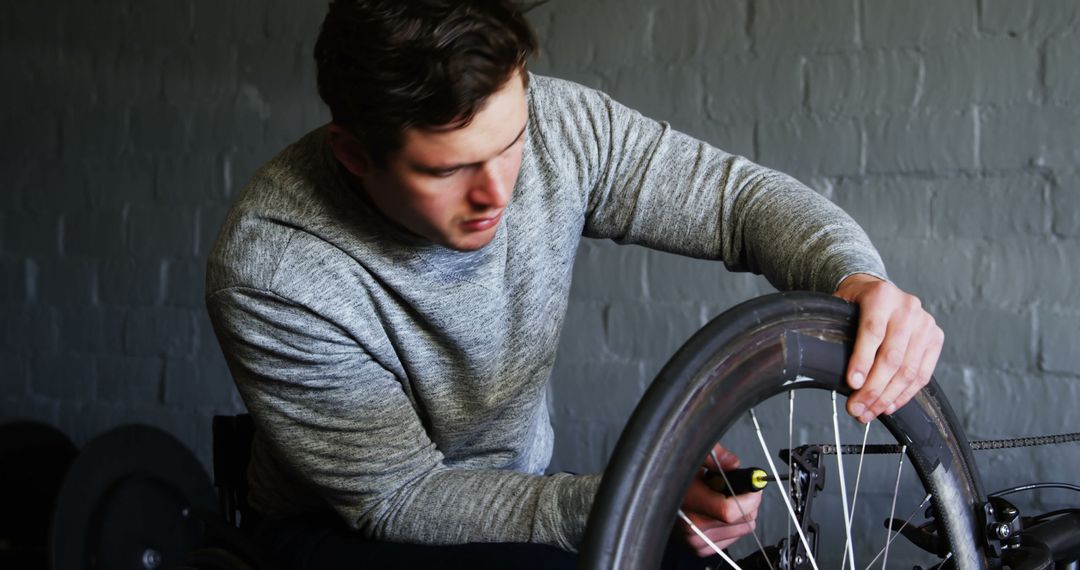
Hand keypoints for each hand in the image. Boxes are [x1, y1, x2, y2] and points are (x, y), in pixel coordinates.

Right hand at [677, 444, 762, 556]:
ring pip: (743, 530)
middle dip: (748, 502)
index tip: (753, 486)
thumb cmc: (672, 476)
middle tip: (737, 488)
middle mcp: (693, 526)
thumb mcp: (691, 456)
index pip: (729, 511)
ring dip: (742, 515)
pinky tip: (720, 513)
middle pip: (743, 521)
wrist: (651, 497)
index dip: (749, 498)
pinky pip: (734, 540)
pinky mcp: (700, 549)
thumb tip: (733, 463)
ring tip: (724, 499)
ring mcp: (697, 541)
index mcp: (689, 501)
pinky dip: (734, 526)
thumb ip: (714, 455)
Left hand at [833, 274, 943, 422]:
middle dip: (873, 388)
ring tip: (869, 412)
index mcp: (881, 296)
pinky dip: (905, 394)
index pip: (872, 332)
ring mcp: (925, 324)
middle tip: (856, 409)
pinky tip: (888, 406)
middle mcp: (907, 308)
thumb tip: (825, 365)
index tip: (852, 384)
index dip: (862, 360)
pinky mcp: (936, 338)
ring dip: (887, 397)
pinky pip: (923, 374)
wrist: (881, 291)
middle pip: (892, 356)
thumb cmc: (855, 303)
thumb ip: (835, 328)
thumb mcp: (840, 306)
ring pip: (909, 370)